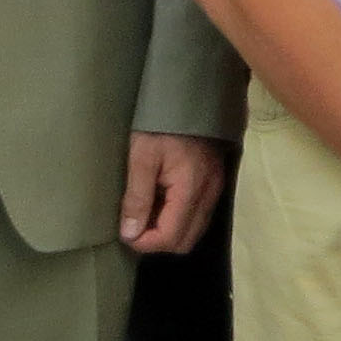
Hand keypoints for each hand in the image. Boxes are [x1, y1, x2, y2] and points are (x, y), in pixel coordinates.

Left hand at [121, 133, 228, 253]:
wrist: (189, 98)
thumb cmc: (162, 125)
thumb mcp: (141, 157)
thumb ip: (137, 197)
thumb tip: (130, 233)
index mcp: (191, 189)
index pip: (171, 237)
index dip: (145, 242)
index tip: (125, 232)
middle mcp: (209, 195)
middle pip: (186, 241)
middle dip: (158, 242)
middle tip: (135, 227)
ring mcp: (215, 190)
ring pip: (194, 231)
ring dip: (168, 232)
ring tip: (146, 215)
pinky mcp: (214, 184)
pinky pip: (199, 217)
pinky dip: (178, 220)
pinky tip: (161, 203)